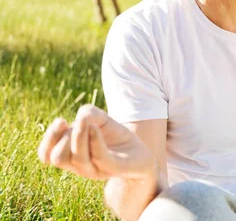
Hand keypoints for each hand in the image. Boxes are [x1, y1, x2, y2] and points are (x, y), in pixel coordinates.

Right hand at [38, 104, 156, 180]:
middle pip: (58, 157)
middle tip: (80, 123)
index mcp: (71, 155)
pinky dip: (95, 140)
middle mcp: (79, 165)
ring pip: (77, 158)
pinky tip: (96, 128)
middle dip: (64, 137)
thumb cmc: (115, 136)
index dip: (48, 140)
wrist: (140, 153)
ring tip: (91, 124)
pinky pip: (100, 157)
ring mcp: (96, 170)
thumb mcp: (101, 119)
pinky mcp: (114, 168)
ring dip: (80, 136)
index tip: (61, 121)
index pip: (46, 155)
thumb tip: (82, 117)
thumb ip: (88, 113)